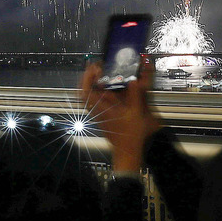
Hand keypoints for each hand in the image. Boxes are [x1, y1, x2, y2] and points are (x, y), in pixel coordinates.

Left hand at [79, 57, 161, 173]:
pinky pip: (94, 101)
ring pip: (88, 97)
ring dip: (91, 84)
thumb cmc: (131, 135)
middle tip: (95, 67)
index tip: (94, 68)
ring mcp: (98, 114)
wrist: (128, 152)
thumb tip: (134, 80)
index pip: (86, 91)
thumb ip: (135, 96)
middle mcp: (97, 110)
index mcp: (103, 108)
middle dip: (87, 77)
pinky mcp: (102, 117)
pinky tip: (107, 88)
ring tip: (101, 74)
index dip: (87, 77)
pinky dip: (97, 92)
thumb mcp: (137, 114)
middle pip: (83, 92)